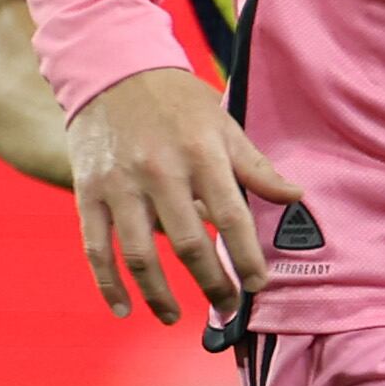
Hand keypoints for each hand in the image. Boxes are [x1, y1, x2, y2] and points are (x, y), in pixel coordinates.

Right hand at [70, 66, 305, 324]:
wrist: (111, 67)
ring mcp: (119, 185)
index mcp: (200, 153)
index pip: (230, 217)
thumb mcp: (222, 123)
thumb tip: (296, 197)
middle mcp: (159, 171)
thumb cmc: (176, 100)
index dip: (246, 256)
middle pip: (188, 244)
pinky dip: (107, 284)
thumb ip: (255, 167)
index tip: (258, 284)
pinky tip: (123, 309)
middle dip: (211, 284)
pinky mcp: (88, 192)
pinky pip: (97, 248)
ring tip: (175, 318)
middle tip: (226, 307)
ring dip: (159, 295)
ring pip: (140, 256)